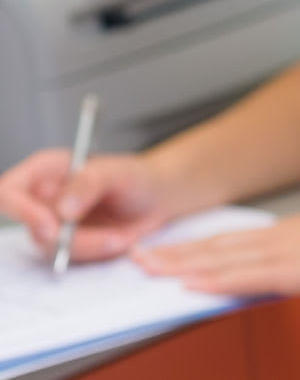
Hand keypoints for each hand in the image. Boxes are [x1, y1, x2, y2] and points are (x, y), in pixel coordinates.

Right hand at [0, 150, 173, 262]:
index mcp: (45, 170)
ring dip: (89, 246)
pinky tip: (118, 241)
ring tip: (121, 237)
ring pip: (51, 247)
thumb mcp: (118, 172)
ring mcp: (50, 224)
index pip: (8, 191)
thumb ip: (89, 183)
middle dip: (66, 238)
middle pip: (31, 226)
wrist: (156, 200)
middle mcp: (40, 198)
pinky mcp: (64, 245)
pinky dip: (95, 253)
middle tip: (108, 239)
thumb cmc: (135, 177)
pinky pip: (69, 258)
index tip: (51, 227)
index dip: (21, 211)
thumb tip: (61, 209)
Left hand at [134, 198, 299, 296]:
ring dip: (181, 263)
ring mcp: (282, 252)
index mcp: (291, 233)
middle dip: (176, 252)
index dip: (199, 245)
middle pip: (216, 246)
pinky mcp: (289, 269)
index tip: (174, 249)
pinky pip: (241, 276)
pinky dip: (212, 279)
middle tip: (141, 256)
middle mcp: (279, 238)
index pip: (234, 240)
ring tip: (149, 268)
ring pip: (220, 258)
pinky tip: (189, 284)